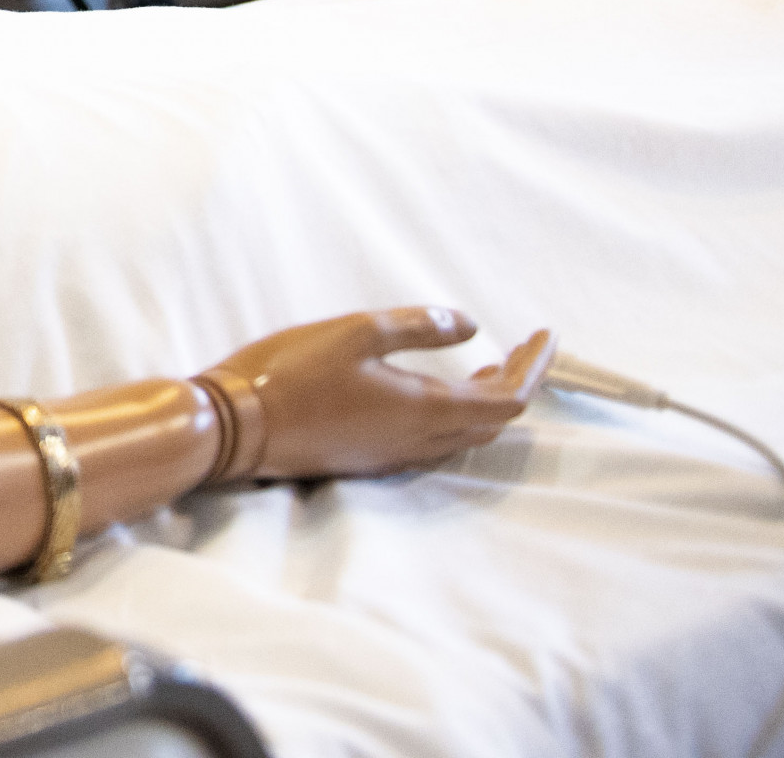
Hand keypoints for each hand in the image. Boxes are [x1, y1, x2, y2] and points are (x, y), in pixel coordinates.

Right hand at [203, 306, 550, 481]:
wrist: (237, 428)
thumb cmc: (290, 373)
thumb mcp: (355, 332)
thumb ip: (417, 327)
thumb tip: (469, 326)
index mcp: (424, 410)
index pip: (508, 400)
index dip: (535, 368)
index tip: (545, 336)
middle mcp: (419, 442)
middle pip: (492, 423)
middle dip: (515, 384)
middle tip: (520, 349)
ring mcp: (394, 455)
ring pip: (464, 435)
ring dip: (483, 402)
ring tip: (485, 367)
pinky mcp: (370, 458)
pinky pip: (434, 441)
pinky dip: (452, 414)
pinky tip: (432, 392)